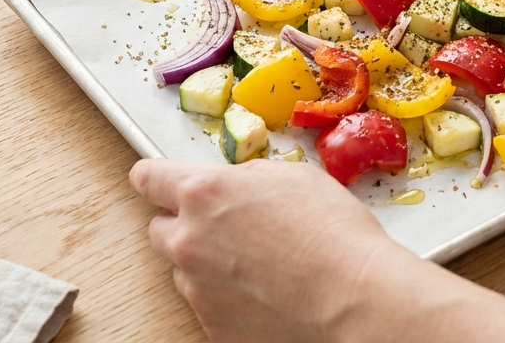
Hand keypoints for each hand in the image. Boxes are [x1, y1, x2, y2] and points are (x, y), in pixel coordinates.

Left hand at [129, 158, 417, 342]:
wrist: (355, 299)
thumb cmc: (335, 236)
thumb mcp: (295, 178)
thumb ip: (250, 178)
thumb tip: (240, 185)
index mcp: (204, 193)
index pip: (148, 177)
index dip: (156, 177)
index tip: (159, 181)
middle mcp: (189, 240)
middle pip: (160, 228)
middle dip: (186, 224)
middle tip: (226, 227)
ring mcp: (197, 289)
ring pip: (184, 270)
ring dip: (208, 263)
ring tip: (259, 264)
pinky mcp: (212, 326)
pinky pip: (208, 305)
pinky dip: (227, 298)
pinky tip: (266, 291)